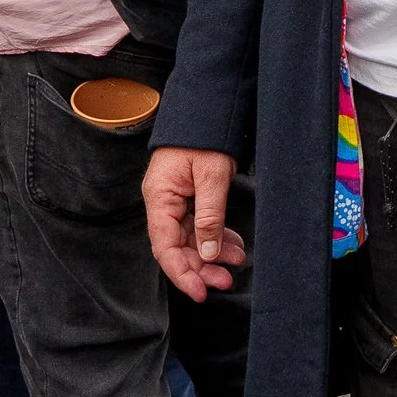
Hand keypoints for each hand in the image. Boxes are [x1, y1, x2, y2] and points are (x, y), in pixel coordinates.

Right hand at [144, 146, 246, 300]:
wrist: (209, 105)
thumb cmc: (204, 134)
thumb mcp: (211, 176)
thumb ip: (210, 216)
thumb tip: (208, 252)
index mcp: (160, 198)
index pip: (165, 247)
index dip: (182, 273)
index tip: (201, 291)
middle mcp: (163, 202)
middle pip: (178, 246)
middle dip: (201, 267)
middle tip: (226, 280)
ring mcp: (175, 199)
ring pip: (191, 237)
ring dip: (212, 252)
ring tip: (236, 261)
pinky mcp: (189, 195)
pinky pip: (199, 223)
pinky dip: (216, 235)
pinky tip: (232, 244)